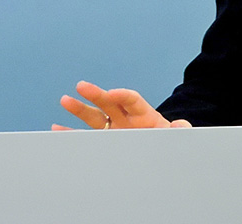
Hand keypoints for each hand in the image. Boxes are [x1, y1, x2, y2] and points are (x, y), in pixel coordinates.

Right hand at [53, 81, 191, 129]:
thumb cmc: (170, 141)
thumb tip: (180, 125)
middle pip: (110, 103)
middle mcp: (126, 119)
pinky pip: (87, 135)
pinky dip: (72, 132)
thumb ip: (183, 130)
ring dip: (79, 109)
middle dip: (96, 94)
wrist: (163, 155)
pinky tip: (58, 127)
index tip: (113, 92)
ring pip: (94, 116)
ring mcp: (114, 129)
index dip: (123, 95)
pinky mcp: (106, 140)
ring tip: (65, 100)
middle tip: (82, 86)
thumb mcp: (180, 136)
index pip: (133, 100)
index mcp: (145, 115)